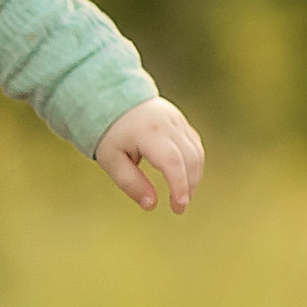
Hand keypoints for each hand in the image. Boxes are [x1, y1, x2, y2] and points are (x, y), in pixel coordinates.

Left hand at [95, 96, 204, 213]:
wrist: (114, 98)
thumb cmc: (110, 133)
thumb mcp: (111, 160)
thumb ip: (131, 183)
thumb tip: (151, 205)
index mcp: (148, 132)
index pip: (172, 161)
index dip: (179, 185)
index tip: (179, 206)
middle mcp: (168, 123)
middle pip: (189, 158)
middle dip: (188, 186)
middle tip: (178, 208)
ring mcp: (177, 120)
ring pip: (196, 152)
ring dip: (193, 177)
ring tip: (181, 196)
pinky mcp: (181, 121)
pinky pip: (194, 145)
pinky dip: (193, 164)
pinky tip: (184, 178)